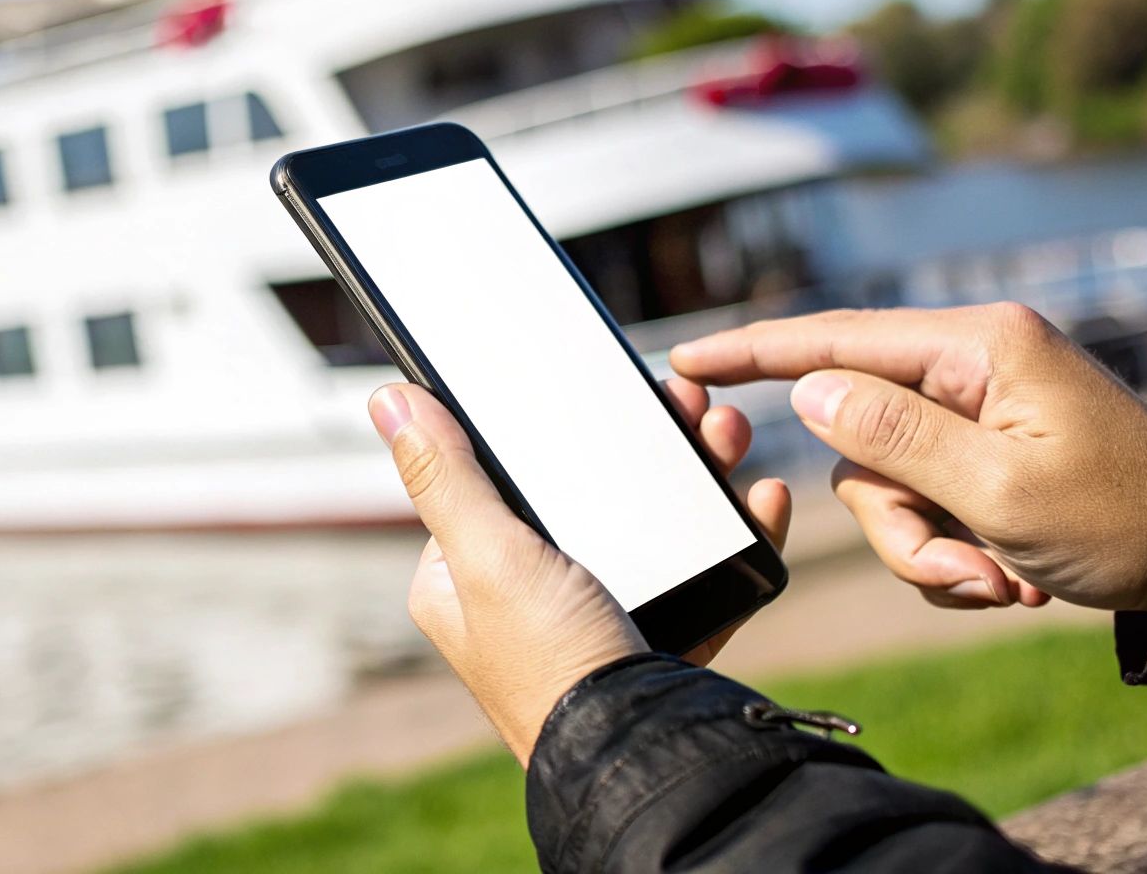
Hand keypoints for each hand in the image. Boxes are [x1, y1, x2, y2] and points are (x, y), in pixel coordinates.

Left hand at [369, 380, 790, 764]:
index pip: (495, 476)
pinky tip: (756, 499)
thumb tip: (390, 401)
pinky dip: (727, 529)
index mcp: (462, 580)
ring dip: (694, 470)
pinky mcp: (652, 637)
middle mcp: (521, 598)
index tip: (603, 389)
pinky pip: (694, 567)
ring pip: (645, 520)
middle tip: (688, 403)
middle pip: (583, 490)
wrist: (645, 756)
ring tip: (728, 436)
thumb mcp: (490, 558)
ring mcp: (590, 617)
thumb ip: (446, 478)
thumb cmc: (552, 666)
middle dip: (642, 442)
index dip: (548, 427)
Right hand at [671, 303, 1146, 613]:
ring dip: (931, 551)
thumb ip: (894, 437)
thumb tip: (809, 392)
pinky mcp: (976, 459)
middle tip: (968, 573)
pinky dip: (951, 556)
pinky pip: (918, 511)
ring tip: (1003, 580)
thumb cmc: (1120, 515)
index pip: (836, 338)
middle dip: (901, 525)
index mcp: (976, 349)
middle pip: (857, 443)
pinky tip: (1010, 574)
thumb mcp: (1000, 486)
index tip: (686, 358)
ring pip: (882, 490)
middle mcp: (966, 372)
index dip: (754, 351)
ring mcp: (970, 418)